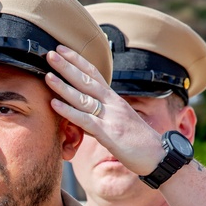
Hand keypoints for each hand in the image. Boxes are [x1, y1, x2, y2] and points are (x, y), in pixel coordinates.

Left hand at [45, 45, 165, 176]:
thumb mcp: (117, 124)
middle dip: (67, 66)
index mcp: (114, 99)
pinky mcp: (108, 133)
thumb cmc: (137, 142)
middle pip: (87, 80)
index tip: (62, 49)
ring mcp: (110, 117)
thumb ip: (98, 118)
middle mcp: (112, 104)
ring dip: (64, 86)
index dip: (78, 60)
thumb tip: (80, 118)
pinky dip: (68, 111)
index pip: (94, 74)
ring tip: (47, 74)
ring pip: (83, 98)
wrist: (159, 155)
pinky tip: (53, 104)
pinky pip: (85, 120)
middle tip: (50, 53)